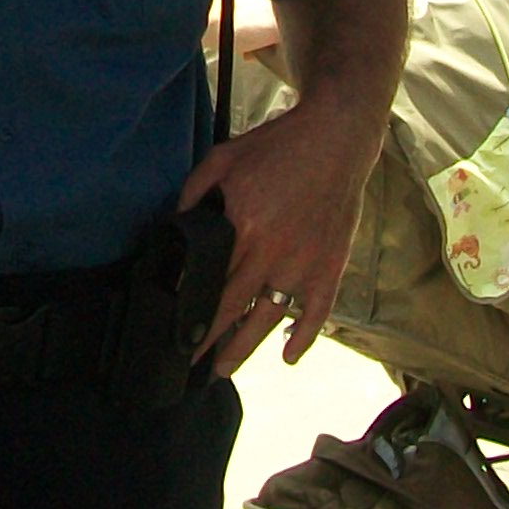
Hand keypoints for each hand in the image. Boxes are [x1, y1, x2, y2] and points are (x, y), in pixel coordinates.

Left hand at [179, 93, 383, 375]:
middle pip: (233, 309)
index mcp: (241, 225)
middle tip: (191, 365)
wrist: (336, 138)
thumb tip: (175, 225)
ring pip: (269, 318)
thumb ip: (194, 193)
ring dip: (246, 348)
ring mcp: (304, 263)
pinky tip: (288, 356)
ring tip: (224, 369)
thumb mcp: (221, 159)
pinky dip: (304, 338)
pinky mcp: (330, 266)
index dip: (189, 310)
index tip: (173, 331)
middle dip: (209, 341)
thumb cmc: (275, 147)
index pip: (208, 281)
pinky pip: (317, 312)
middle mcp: (272, 252)